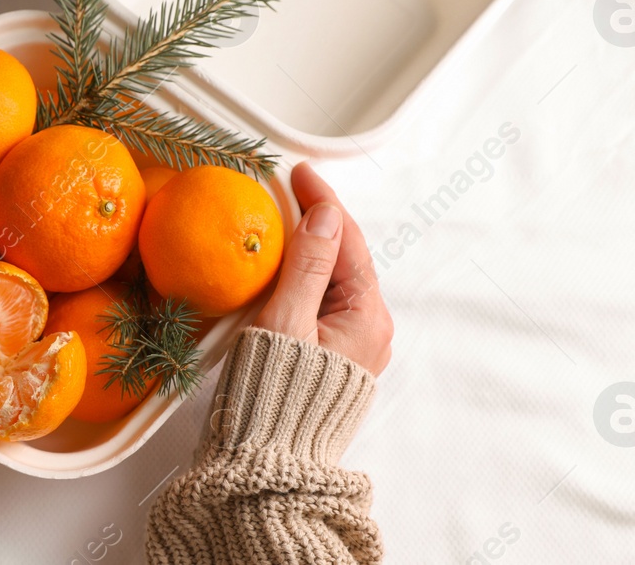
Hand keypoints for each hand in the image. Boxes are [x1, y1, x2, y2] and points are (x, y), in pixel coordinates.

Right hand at [254, 162, 391, 375]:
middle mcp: (368, 332)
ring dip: (305, 251)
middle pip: (343, 260)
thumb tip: (324, 214)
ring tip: (276, 223)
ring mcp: (350, 348)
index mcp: (367, 319)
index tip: (299, 172)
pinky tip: (278, 270)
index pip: (347, 242)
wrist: (266, 462)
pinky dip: (300, 280)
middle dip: (316, 223)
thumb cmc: (273, 396)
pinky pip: (319, 304)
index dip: (323, 202)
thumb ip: (306, 265)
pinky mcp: (329, 360)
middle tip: (283, 191)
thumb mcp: (286, 321)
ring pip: (330, 282)